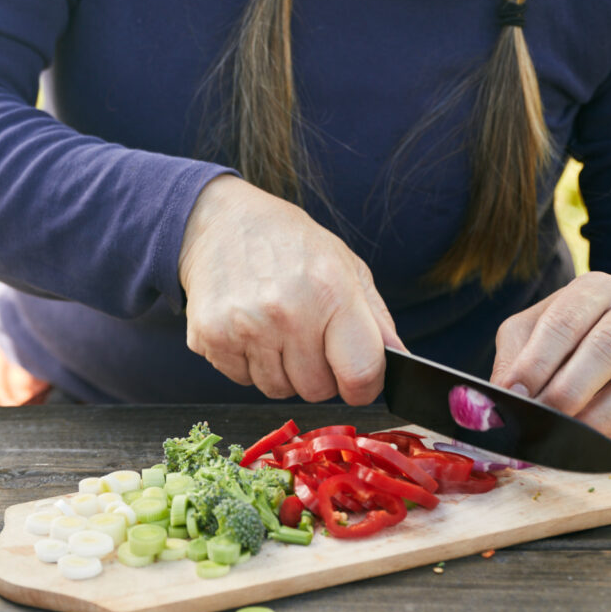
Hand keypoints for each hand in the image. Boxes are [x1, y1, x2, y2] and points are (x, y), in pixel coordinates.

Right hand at [178, 176, 399, 403]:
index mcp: (331, 290)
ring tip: (274, 329)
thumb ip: (376, 318)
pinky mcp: (210, 337)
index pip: (360, 373)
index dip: (363, 387)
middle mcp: (288, 311)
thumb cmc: (288, 243)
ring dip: (280, 370)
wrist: (219, 221)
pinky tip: (247, 327)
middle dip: (317, 374)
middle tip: (306, 338)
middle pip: (316, 390)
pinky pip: (242, 380)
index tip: (357, 382)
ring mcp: (245, 326)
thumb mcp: (345, 265)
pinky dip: (247, 363)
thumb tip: (400, 361)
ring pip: (277, 390)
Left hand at [491, 272, 610, 437]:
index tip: (513, 395)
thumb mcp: (540, 331)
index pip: (563, 322)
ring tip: (565, 435)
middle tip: (539, 420)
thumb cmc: (578, 332)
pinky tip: (592, 438)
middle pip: (605, 346)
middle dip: (568, 390)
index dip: (536, 361)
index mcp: (593, 289)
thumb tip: (495, 398)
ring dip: (598, 414)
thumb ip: (517, 358)